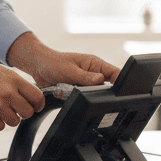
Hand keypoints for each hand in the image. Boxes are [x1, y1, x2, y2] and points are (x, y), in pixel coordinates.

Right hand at [0, 48, 45, 130]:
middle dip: (23, 113)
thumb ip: (17, 85)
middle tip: (14, 109)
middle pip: (28, 113)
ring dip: (8, 118)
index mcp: (14, 80)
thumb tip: (31, 98)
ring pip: (14, 122)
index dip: (37, 104)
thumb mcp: (3, 72)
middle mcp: (7, 93)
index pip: (37, 97)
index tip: (35, 107)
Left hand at [5, 32, 120, 88]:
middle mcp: (93, 73)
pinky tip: (63, 91)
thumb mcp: (69, 70)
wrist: (38, 67)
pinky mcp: (79, 89)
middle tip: (82, 90)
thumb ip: (85, 77)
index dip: (121, 83)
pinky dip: (74, 98)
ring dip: (81, 95)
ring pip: (93, 95)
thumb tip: (100, 80)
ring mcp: (86, 82)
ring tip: (68, 87)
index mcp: (95, 64)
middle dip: (96, 92)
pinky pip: (82, 98)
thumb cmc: (53, 62)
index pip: (115, 73)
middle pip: (106, 87)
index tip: (121, 93)